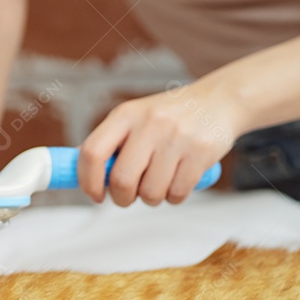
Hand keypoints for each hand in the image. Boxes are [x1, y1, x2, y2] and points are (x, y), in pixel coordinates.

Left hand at [78, 82, 246, 206]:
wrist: (218, 101)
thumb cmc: (170, 117)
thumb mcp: (134, 118)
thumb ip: (110, 144)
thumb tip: (81, 174)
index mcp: (125, 115)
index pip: (92, 152)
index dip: (88, 181)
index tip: (95, 195)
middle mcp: (149, 123)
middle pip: (121, 180)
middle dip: (122, 198)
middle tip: (129, 196)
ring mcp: (177, 137)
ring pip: (151, 193)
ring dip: (152, 198)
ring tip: (159, 182)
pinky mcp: (201, 152)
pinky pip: (177, 194)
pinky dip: (174, 197)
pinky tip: (178, 180)